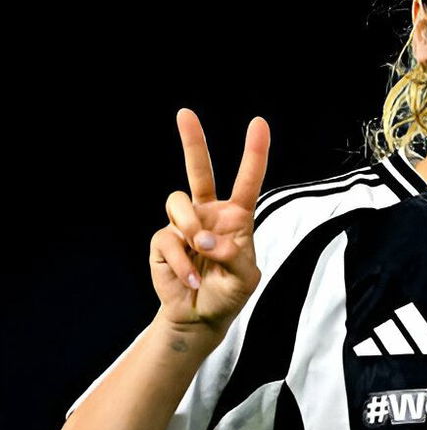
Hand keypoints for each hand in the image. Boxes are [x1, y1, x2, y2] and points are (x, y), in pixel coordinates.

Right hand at [150, 109, 269, 335]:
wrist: (201, 316)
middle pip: (199, 170)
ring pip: (178, 203)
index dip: (254, 152)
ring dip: (189, 226)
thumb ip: (234, 256)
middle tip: (185, 113)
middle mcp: (208, 214)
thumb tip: (205, 239)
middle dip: (192, 141)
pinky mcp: (163, 240)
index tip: (259, 123)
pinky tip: (191, 279)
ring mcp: (183, 225)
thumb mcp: (246, 278)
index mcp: (236, 217)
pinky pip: (168, 238)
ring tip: (199, 250)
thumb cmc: (229, 292)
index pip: (247, 180)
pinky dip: (182, 261)